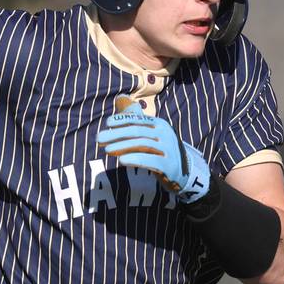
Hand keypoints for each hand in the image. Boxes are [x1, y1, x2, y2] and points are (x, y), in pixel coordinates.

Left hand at [96, 96, 210, 202]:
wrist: (184, 173)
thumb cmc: (161, 151)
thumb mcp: (151, 135)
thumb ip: (136, 124)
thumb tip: (116, 110)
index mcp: (160, 124)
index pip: (138, 120)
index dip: (122, 120)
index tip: (108, 123)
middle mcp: (165, 134)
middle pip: (137, 131)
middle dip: (116, 134)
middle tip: (99, 138)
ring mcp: (168, 149)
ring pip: (142, 144)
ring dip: (122, 146)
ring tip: (106, 150)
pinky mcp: (168, 165)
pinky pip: (150, 160)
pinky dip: (135, 159)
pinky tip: (121, 160)